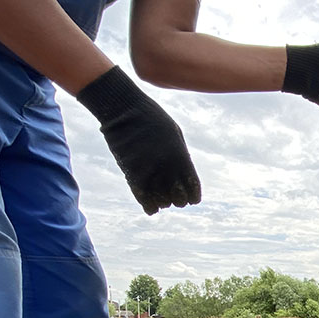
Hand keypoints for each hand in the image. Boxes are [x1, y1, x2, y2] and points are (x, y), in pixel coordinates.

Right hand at [76, 67, 201, 213]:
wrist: (125, 110)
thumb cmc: (152, 119)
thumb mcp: (175, 135)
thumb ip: (181, 156)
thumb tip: (183, 174)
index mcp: (181, 158)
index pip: (193, 188)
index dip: (193, 196)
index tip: (191, 197)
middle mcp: (168, 169)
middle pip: (179, 199)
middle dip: (178, 199)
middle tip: (174, 195)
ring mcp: (150, 173)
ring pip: (162, 202)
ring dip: (162, 201)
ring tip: (160, 195)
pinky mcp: (132, 175)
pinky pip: (144, 200)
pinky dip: (149, 206)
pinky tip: (151, 207)